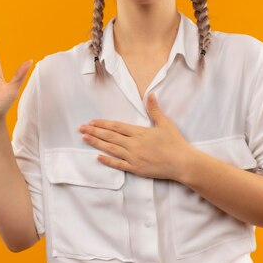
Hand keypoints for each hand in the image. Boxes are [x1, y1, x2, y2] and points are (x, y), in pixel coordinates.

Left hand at [79, 92, 195, 180]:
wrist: (182, 163)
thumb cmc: (175, 142)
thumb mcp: (165, 123)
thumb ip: (154, 109)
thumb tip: (150, 94)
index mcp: (139, 132)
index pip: (116, 127)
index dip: (102, 124)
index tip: (91, 121)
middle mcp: (133, 144)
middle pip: (109, 137)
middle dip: (94, 132)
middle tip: (81, 128)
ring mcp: (133, 157)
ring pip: (110, 149)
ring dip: (96, 144)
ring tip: (85, 139)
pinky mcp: (136, 169)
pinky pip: (118, 165)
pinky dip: (107, 161)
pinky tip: (98, 157)